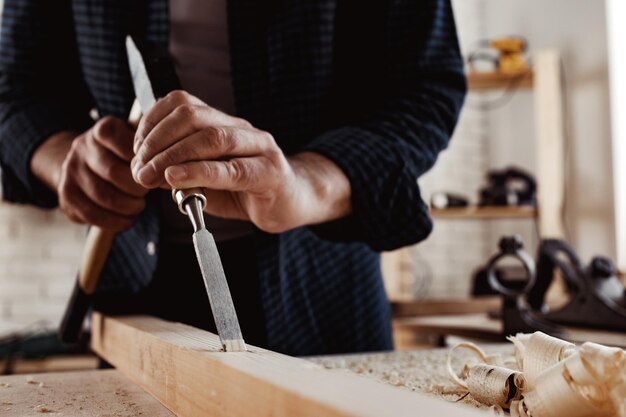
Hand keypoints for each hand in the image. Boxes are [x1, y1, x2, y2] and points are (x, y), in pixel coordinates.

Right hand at [55, 117, 147, 229]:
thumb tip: (176, 163)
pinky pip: (92, 214)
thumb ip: (152, 147)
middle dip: (138, 188)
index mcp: (102, 130)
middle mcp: (82, 147)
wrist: (81, 163)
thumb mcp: (133, 140)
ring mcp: (71, 171)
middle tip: (148, 192)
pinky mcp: (66, 195)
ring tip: (139, 206)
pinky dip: (115, 221)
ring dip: (128, 206)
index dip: (143, 162)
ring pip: (104, 196)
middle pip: (114, 172)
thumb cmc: (119, 154)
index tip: (155, 171)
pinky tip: (128, 219)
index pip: (124, 143)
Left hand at [131, 91, 350, 232]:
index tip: (136, 149)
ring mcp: (259, 147)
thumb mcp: (207, 182)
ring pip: (212, 136)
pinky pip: (232, 169)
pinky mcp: (271, 172)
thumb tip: (147, 173)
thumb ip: (181, 174)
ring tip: (148, 175)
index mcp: (223, 123)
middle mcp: (241, 128)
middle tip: (138, 167)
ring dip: (172, 155)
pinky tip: (175, 178)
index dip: (152, 122)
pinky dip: (199, 171)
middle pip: (193, 115)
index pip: (182, 104)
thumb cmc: (247, 191)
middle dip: (157, 140)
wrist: (293, 202)